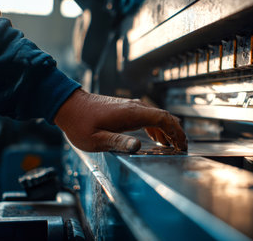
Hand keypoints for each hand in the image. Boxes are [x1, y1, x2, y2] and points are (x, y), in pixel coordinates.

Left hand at [54, 88, 187, 152]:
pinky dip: (158, 128)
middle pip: (165, 117)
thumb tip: (137, 146)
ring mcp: (132, 107)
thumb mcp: (96, 139)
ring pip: (158, 116)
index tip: (182, 145)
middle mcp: (135, 107)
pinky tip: (157, 138)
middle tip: (183, 147)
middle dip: (176, 132)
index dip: (176, 132)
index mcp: (131, 113)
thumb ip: (118, 142)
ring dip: (168, 130)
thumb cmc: (80, 123)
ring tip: (173, 145)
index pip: (163, 119)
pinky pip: (149, 117)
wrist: (69, 106)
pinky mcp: (127, 109)